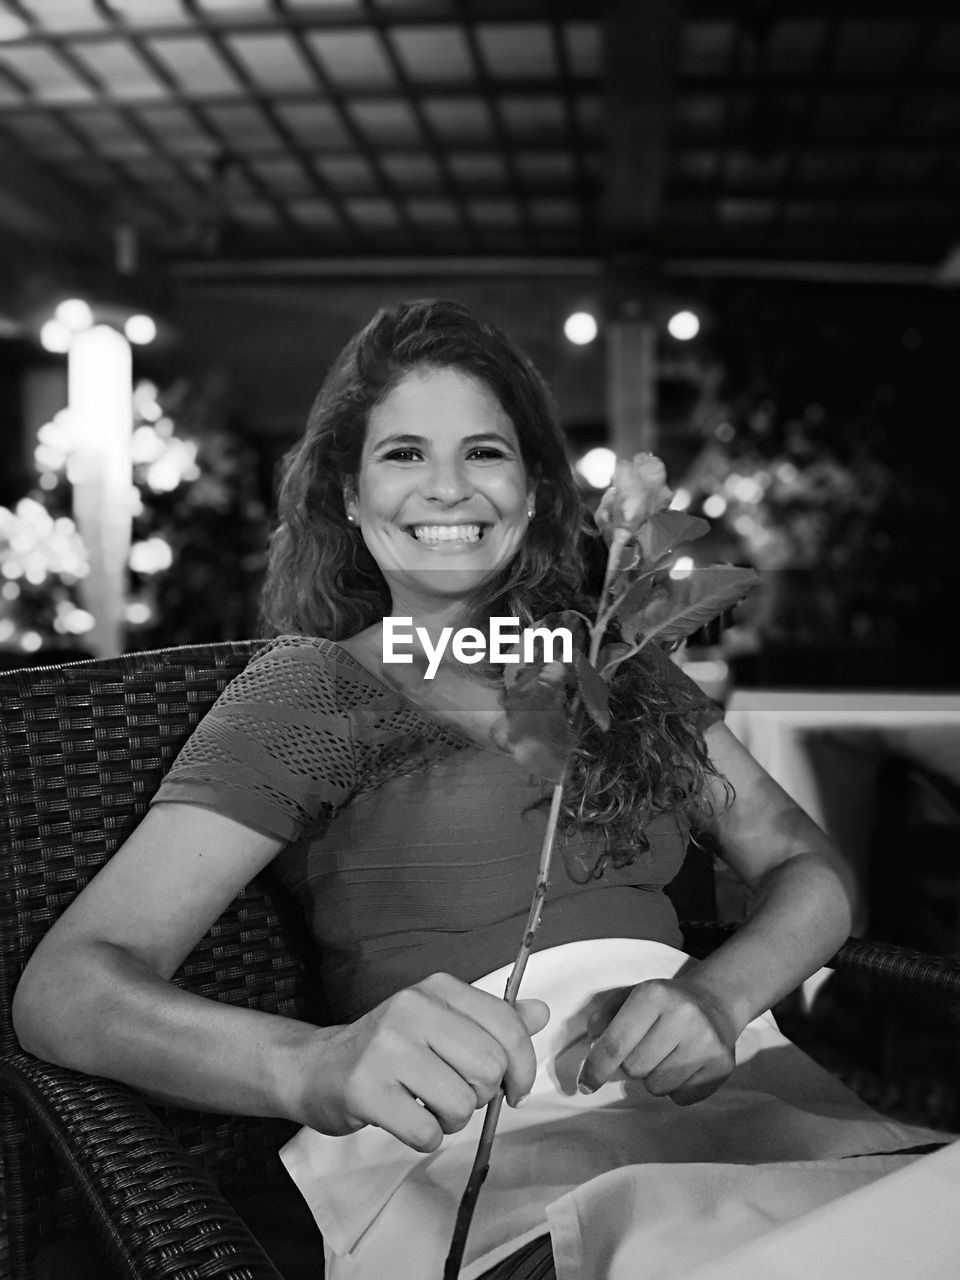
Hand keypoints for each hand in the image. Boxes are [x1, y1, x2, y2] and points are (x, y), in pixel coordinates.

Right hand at [296, 972, 548, 1152]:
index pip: (506, 1026)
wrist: (319, 1067)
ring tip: (429, 1106)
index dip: (522, 1067)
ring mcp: (385, 1048)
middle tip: (457, 1095)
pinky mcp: (365, 1089)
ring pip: (461, 1104)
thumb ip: (491, 1020)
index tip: (514, 1088)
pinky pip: (426, 1132)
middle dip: (482, 1096)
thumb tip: (540, 1013)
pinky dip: (425, 1137)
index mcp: (437, 988)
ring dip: (453, 1120)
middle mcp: (411, 1009)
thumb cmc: (390, 1047)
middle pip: (488, 1068)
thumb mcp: (441, 1021)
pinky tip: (407, 1120)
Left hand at [576, 977, 736, 1105]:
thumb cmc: (662, 1003)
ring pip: (657, 1087)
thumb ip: (605, 1017)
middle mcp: (684, 1015)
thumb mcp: (630, 996)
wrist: (714, 1002)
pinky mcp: (722, 1065)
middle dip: (631, 1066)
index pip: (615, 1044)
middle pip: (634, 1069)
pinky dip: (676, 1088)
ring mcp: (706, 1041)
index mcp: (655, 994)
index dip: (595, 1069)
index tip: (585, 1085)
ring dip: (653, 1078)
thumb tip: (593, 1044)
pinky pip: (681, 1098)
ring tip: (665, 1056)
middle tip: (644, 1049)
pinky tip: (684, 1065)